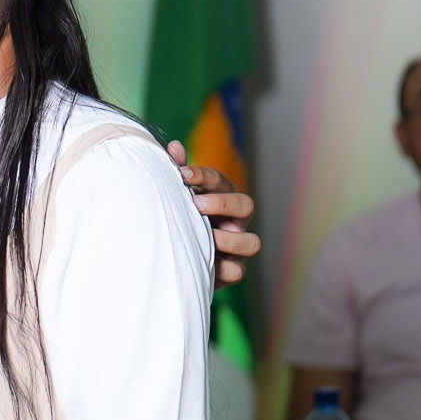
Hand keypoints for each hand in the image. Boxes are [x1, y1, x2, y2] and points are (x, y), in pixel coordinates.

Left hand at [166, 141, 259, 287]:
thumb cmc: (175, 220)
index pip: (222, 182)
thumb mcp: (175, 198)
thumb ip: (176, 173)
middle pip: (247, 206)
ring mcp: (236, 247)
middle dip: (222, 203)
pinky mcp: (231, 271)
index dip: (205, 177)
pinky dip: (220, 266)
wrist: (168, 258)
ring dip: (226, 239)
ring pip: (252, 242)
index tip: (182, 175)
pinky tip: (200, 260)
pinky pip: (237, 271)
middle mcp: (234, 222)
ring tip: (201, 237)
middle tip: (196, 205)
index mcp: (221, 199)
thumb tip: (173, 147)